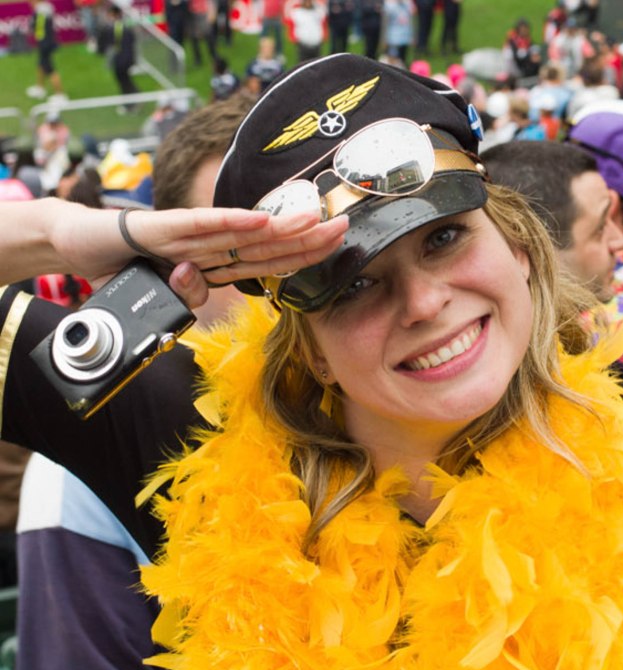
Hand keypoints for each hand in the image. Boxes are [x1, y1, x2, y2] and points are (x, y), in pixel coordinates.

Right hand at [50, 205, 348, 307]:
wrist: (77, 244)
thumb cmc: (128, 269)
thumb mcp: (164, 296)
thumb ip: (187, 295)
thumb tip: (202, 284)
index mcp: (215, 262)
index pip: (268, 259)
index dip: (303, 253)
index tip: (337, 244)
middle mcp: (207, 246)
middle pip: (265, 243)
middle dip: (306, 236)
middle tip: (344, 223)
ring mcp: (185, 235)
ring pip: (240, 233)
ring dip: (279, 226)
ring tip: (315, 219)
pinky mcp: (159, 228)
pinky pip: (198, 226)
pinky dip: (229, 222)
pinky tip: (259, 218)